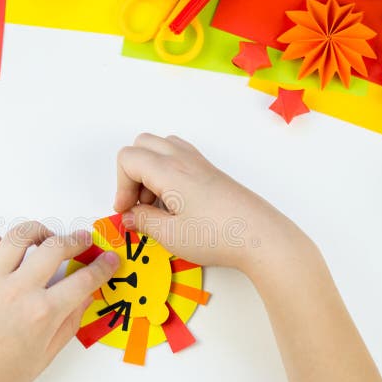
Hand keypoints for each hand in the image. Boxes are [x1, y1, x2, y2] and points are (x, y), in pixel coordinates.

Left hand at [0, 222, 119, 381]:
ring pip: (19, 235)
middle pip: (56, 247)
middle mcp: (18, 291)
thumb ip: (68, 324)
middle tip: (82, 241)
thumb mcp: (43, 358)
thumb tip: (85, 297)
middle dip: (76, 240)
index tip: (109, 260)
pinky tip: (3, 250)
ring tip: (45, 237)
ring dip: (38, 231)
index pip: (84, 279)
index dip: (103, 267)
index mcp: (42, 314)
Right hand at [115, 133, 314, 279]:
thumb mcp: (170, 235)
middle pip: (142, 144)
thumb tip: (129, 216)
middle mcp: (184, 159)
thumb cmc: (218, 236)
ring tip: (158, 205)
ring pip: (162, 147)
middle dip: (132, 174)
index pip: (128, 158)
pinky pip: (180, 158)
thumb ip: (143, 221)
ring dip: (150, 171)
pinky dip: (168, 174)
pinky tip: (176, 203)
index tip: (127, 211)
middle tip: (139, 205)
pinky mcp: (212, 172)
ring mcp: (200, 163)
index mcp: (169, 170)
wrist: (261, 237)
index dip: (120, 185)